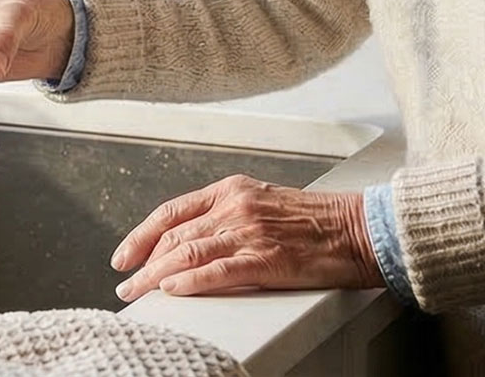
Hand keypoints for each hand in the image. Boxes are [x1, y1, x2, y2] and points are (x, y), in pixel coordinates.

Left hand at [111, 176, 380, 300]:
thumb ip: (229, 216)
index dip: (141, 234)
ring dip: (154, 275)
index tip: (124, 255)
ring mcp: (250, 232)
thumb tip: (191, 241)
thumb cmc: (317, 222)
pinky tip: (170, 290)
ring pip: (186, 253)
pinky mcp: (267, 259)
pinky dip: (188, 282)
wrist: (360, 229)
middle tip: (124, 283)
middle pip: (173, 235)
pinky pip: (216, 271)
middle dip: (141, 261)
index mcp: (232, 190)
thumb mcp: (265, 204)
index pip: (173, 211)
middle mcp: (235, 206)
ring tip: (136, 293)